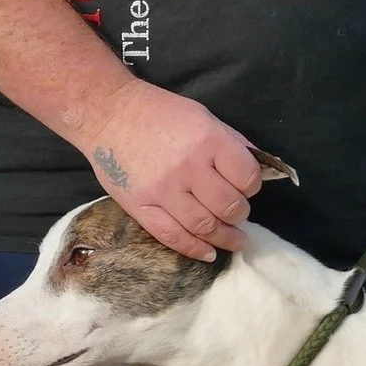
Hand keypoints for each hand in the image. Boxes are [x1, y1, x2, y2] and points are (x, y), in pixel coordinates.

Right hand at [80, 78, 265, 260]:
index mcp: (207, 140)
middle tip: (236, 212)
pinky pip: (173, 237)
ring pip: (205, 227)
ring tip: (234, 240)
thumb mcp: (202, 116)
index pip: (247, 177)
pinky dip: (195, 249)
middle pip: (229, 206)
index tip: (245, 187)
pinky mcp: (142, 206)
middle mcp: (188, 167)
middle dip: (239, 213)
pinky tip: (208, 253)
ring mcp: (164, 190)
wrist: (107, 113)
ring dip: (225, 238)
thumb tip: (258, 167)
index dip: (251, 186)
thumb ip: (230, 142)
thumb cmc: (158, 112)